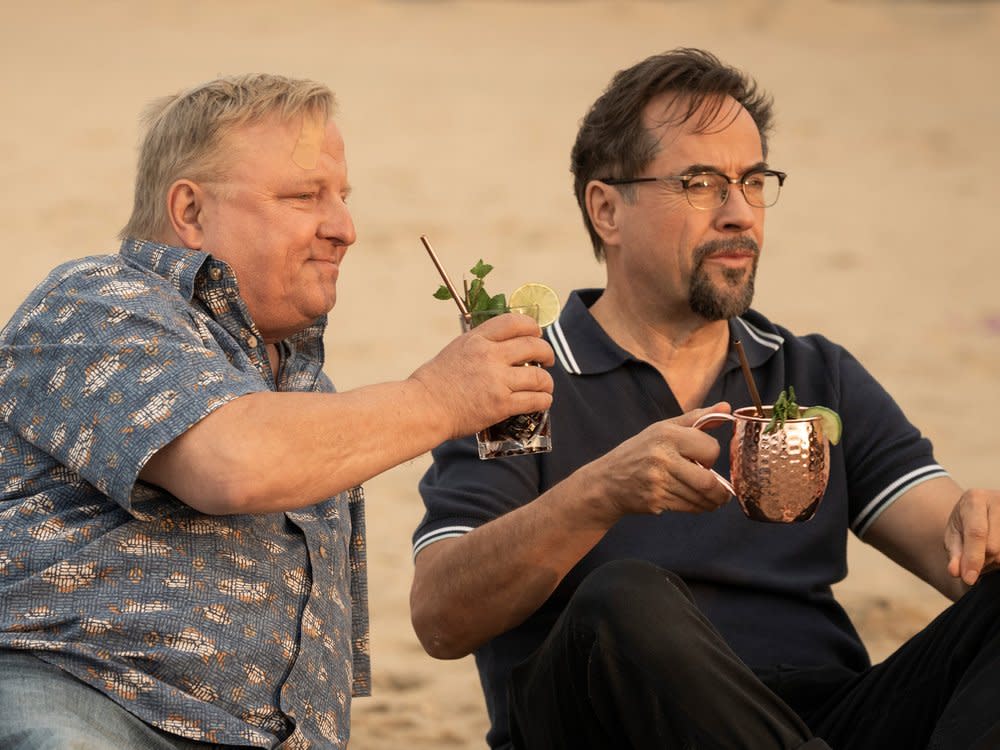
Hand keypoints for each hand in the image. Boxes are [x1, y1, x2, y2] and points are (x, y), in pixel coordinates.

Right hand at [408, 312, 554, 438]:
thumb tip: (503, 347)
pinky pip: (534, 400)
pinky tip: (542, 401)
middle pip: (534, 346)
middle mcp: (489, 356)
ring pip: (539, 376)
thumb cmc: (434, 383)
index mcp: (477, 339)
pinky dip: (543, 400)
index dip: (532, 326)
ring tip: (545, 386)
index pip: (514, 322)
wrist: (423, 408)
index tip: (536, 334)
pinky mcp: (501, 404)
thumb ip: (480, 346)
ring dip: (547, 382)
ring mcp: (497, 380)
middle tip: (548, 360)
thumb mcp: (456, 350)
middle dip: (547, 353)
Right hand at [581, 402, 733, 523]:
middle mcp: (661, 457)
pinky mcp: (655, 501)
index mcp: (667, 435)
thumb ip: (697, 419)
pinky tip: (695, 503)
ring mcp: (657, 482)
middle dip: (720, 490)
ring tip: (713, 498)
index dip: (711, 455)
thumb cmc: (639, 451)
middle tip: (722, 491)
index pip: (710, 449)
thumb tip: (727, 408)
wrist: (607, 482)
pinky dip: (697, 507)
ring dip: (712, 501)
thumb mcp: (663, 429)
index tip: (704, 459)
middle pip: (707, 481)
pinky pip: (688, 508)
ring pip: (700, 498)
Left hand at [945, 488, 999, 585]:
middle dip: (982, 561)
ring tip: (985, 553)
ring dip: (994, 563)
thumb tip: (955, 572)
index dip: (973, 558)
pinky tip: (997, 553)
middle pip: (993, 547)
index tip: (968, 579)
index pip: (976, 533)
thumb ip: (954, 553)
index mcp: (975, 499)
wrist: (984, 507)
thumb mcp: (954, 533)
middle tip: (974, 560)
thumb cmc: (966, 521)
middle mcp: (998, 501)